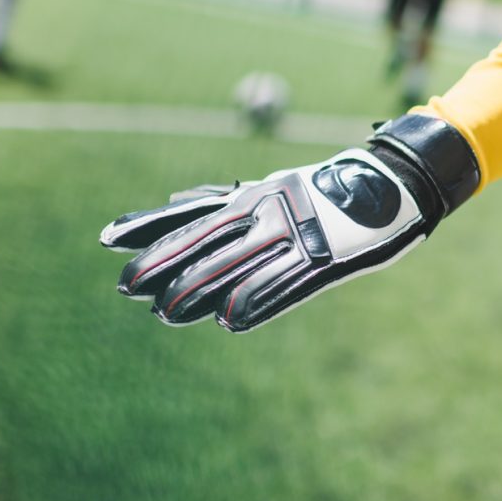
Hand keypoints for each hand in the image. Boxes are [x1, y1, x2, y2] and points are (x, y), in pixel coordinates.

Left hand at [100, 114, 478, 332]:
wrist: (396, 181)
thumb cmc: (332, 190)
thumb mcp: (276, 188)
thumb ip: (229, 200)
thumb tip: (180, 202)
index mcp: (256, 196)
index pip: (192, 213)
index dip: (149, 225)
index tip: (105, 239)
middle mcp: (268, 211)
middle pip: (207, 239)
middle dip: (166, 262)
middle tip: (127, 286)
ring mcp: (296, 234)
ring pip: (240, 264)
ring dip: (201, 288)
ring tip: (166, 313)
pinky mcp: (327, 258)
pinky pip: (288, 284)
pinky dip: (258, 300)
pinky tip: (230, 319)